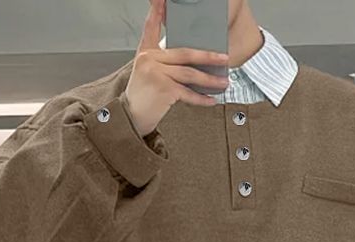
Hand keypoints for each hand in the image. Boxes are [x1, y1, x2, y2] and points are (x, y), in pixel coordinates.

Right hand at [125, 0, 230, 136]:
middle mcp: (149, 59)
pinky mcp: (163, 89)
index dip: (157, 11)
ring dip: (209, 80)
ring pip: (189, 74)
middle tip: (224, 58)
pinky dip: (201, 99)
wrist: (130, 117)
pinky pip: (187, 93)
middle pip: (184, 53)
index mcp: (145, 52)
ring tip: (223, 82)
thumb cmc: (141, 96)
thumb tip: (189, 61)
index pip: (151, 27)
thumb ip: (161, 61)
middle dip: (207, 57)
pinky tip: (211, 100)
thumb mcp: (146, 72)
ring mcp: (156, 73)